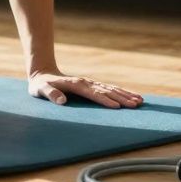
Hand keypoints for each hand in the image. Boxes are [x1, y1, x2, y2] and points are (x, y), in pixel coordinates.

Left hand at [28, 69, 143, 108]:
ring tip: (140, 101)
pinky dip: (122, 92)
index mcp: (75, 84)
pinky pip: (110, 88)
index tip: (116, 107)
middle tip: (135, 105)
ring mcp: (90, 83)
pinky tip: (133, 96)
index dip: (104, 100)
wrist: (43, 74)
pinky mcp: (93, 85)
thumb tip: (61, 101)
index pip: (92, 93)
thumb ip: (50, 94)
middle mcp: (86, 82)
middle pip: (106, 90)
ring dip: (125, 94)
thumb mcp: (40, 90)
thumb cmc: (41, 85)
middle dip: (121, 98)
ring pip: (111, 88)